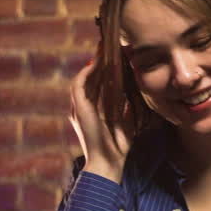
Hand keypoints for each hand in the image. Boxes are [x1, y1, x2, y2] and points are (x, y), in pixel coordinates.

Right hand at [70, 62, 130, 182]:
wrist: (108, 162)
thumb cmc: (118, 147)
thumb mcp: (126, 124)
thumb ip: (126, 111)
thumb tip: (132, 98)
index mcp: (91, 111)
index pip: (96, 86)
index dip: (102, 71)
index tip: (113, 58)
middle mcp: (82, 108)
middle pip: (89, 79)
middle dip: (98, 63)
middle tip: (108, 48)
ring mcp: (78, 109)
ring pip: (83, 80)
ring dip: (92, 65)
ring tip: (102, 51)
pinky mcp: (78, 110)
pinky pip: (79, 86)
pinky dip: (86, 74)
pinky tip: (95, 64)